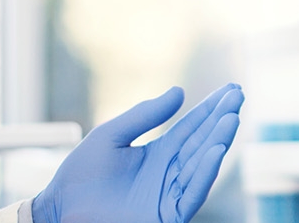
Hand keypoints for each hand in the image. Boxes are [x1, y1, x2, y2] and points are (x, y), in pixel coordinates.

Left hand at [31, 83, 243, 222]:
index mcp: (158, 154)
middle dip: (221, 119)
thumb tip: (180, 91)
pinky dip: (206, 172)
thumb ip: (144, 115)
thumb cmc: (80, 174)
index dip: (211, 109)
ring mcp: (170, 195)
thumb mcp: (111, 135)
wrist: (60, 208)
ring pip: (202, 166)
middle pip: (202, 142)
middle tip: (238, 95)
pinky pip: (192, 193)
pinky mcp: (168, 215)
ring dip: (218, 141)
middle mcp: (170, 173)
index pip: (192, 128)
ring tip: (232, 118)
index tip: (231, 89)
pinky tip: (215, 150)